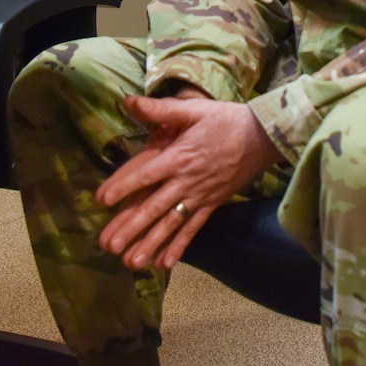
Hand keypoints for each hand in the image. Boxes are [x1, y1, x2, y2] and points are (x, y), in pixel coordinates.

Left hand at [97, 96, 279, 270]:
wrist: (263, 137)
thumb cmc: (225, 120)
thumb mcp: (193, 109)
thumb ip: (160, 109)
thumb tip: (127, 101)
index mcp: (179, 156)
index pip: (146, 174)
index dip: (123, 186)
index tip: (102, 200)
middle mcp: (186, 181)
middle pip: (155, 206)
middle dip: (131, 227)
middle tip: (109, 245)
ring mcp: (200, 196)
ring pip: (171, 224)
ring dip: (151, 243)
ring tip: (132, 262)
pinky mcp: (211, 205)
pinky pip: (193, 229)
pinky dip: (180, 246)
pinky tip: (165, 264)